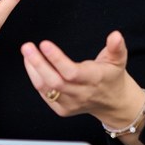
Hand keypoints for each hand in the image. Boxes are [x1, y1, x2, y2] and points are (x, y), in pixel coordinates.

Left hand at [20, 30, 144, 144]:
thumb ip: (116, 47)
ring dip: (33, 70)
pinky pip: (45, 95)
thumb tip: (116, 35)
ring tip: (27, 53)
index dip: (57, 59)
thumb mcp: (118, 59)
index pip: (72, 72)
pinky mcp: (62, 109)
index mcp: (95, 80)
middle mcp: (81, 94)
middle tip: (27, 47)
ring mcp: (71, 104)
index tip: (44, 44)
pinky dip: (36, 79)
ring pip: (46, 89)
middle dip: (38, 63)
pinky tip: (31, 65)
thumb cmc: (112, 76)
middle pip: (55, 81)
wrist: (112, 102)